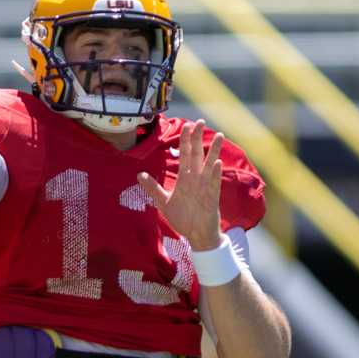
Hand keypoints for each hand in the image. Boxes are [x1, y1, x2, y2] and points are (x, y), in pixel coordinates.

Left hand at [137, 119, 223, 250]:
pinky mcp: (211, 198)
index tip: (187, 126)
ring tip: (219, 135)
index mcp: (185, 178)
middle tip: (201, 121)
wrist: (196, 235)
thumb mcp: (163, 202)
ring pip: (209, 165)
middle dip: (198, 138)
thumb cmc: (183, 218)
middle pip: (197, 154)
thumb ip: (153, 188)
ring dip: (214, 150)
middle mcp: (196, 179)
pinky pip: (214, 184)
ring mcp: (205, 187)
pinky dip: (215, 174)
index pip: (185, 155)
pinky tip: (216, 163)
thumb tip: (139, 174)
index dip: (186, 140)